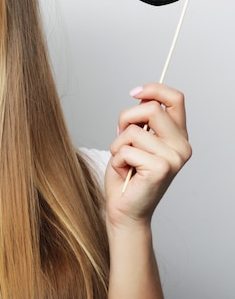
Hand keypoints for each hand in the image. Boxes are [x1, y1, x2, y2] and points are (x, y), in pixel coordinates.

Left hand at [105, 83, 191, 229]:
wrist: (125, 210)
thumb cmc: (127, 175)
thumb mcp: (134, 140)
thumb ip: (141, 120)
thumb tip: (142, 94)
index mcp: (178, 136)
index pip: (175, 99)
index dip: (154, 89)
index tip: (134, 92)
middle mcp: (181, 146)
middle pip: (151, 108)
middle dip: (125, 118)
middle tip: (120, 138)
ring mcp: (174, 158)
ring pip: (133, 130)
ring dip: (118, 145)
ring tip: (124, 161)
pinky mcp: (161, 169)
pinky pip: (126, 149)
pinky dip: (117, 159)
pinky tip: (125, 172)